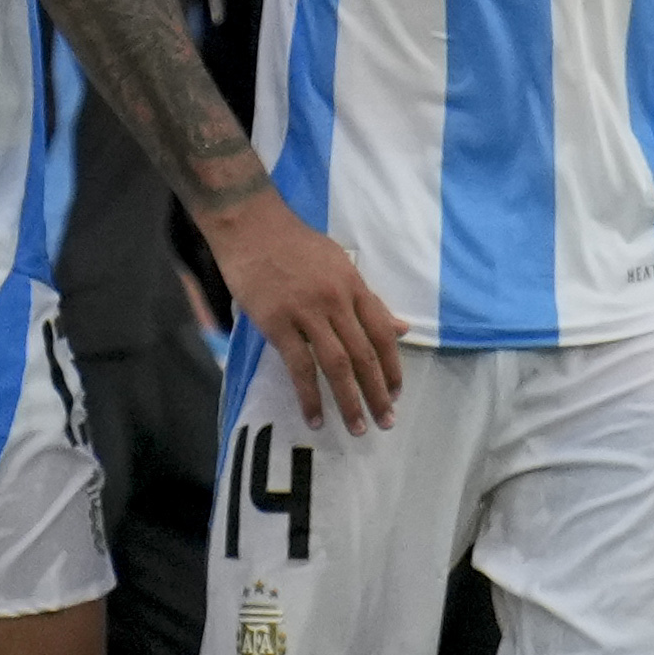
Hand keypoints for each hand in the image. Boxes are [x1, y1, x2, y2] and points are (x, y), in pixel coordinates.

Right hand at [204, 194, 406, 432]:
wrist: (253, 227)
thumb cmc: (296, 246)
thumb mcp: (341, 265)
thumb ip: (368, 300)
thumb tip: (401, 328)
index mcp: (354, 286)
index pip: (382, 332)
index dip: (393, 365)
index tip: (397, 392)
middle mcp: (337, 301)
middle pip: (365, 354)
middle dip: (378, 392)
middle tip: (387, 421)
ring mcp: (307, 313)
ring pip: (337, 364)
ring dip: (349, 400)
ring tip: (357, 427)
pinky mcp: (276, 323)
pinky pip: (298, 366)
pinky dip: (309, 395)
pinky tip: (315, 417)